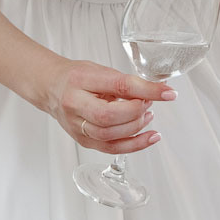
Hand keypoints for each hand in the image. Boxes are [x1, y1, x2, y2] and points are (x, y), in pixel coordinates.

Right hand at [45, 60, 172, 155]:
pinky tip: (149, 137)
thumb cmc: (76, 77)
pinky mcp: (83, 140)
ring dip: (136, 127)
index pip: (118, 85)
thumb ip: (125, 83)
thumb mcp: (100, 71)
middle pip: (109, 116)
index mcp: (80, 80)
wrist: (51, 88)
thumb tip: (156, 92)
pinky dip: (134, 145)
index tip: (168, 92)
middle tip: (148, 103)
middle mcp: (74, 104)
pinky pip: (111, 148)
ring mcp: (77, 126)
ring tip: (147, 116)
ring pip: (110, 135)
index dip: (146, 90)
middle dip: (136, 112)